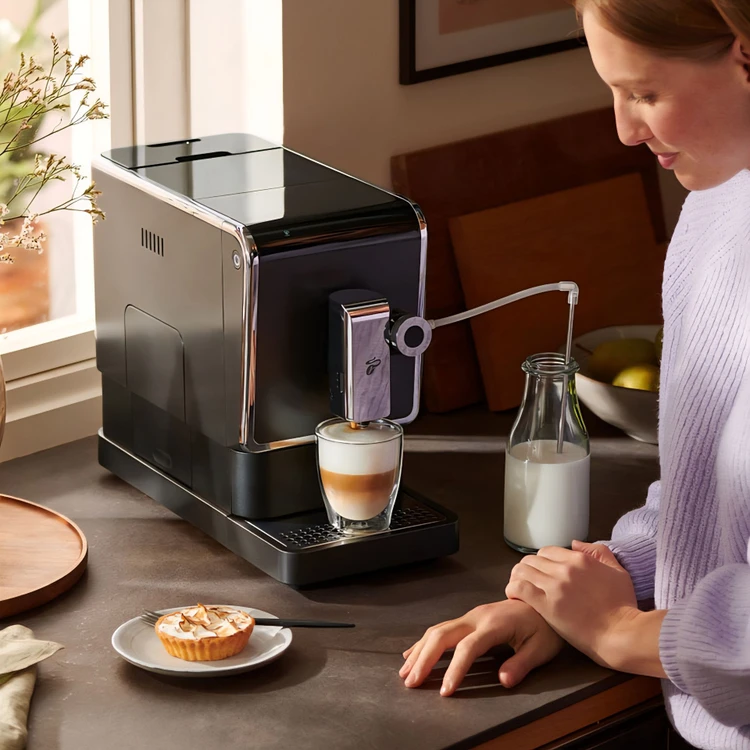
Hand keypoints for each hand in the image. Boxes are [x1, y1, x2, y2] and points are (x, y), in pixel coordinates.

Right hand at [399, 599, 563, 695]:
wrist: (544, 601)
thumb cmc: (545, 626)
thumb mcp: (542, 648)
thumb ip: (522, 664)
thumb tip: (503, 681)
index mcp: (494, 624)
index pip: (468, 647)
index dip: (454, 670)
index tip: (445, 690)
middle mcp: (477, 617)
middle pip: (442, 635)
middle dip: (424, 659)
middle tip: (411, 682)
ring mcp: (471, 616)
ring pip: (437, 630)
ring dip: (420, 651)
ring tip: (406, 673)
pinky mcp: (470, 619)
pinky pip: (441, 628)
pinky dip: (424, 642)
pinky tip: (413, 653)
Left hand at [505, 541, 640, 669]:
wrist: (621, 633)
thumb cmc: (623, 606)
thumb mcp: (618, 572)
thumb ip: (598, 553)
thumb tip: (575, 544)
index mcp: (580, 559)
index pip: (547, 551)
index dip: (542, 562)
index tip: (541, 574)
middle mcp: (565, 568)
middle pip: (532, 559)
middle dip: (528, 569)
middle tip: (528, 582)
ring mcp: (555, 586)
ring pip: (522, 570)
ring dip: (517, 577)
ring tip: (519, 588)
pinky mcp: (547, 605)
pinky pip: (519, 588)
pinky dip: (513, 589)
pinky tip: (515, 596)